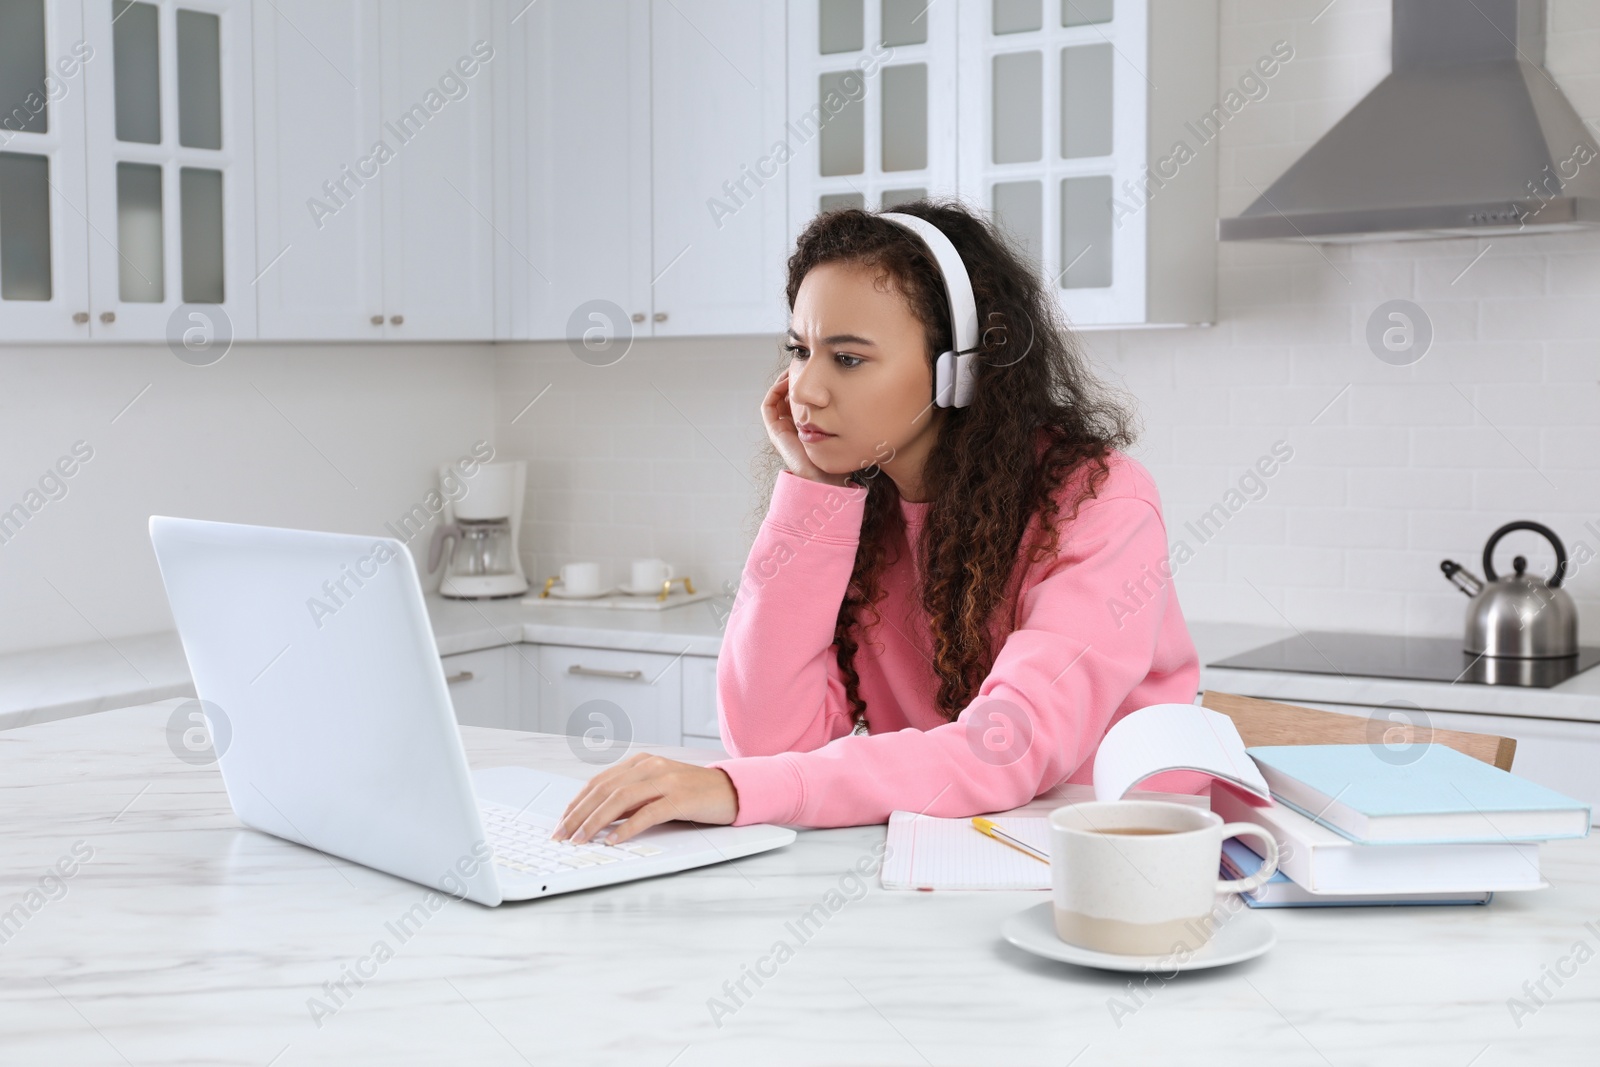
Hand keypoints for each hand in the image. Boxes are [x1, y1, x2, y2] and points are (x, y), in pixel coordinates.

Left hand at [551, 753, 738, 844]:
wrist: (731, 790)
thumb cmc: (692, 794)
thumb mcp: (657, 791)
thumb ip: (631, 800)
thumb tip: (598, 820)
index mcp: (641, 763)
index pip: (599, 782)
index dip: (576, 803)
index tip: (561, 822)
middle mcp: (650, 767)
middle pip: (604, 790)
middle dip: (578, 814)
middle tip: (562, 835)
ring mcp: (666, 780)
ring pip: (620, 799)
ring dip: (595, 822)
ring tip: (581, 839)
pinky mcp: (680, 798)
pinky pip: (647, 813)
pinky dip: (627, 828)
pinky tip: (613, 840)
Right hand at [761, 371, 851, 487]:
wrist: (826, 475)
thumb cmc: (840, 454)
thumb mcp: (846, 426)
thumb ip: (847, 412)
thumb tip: (865, 391)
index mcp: (807, 424)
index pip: (802, 398)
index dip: (806, 382)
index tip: (817, 369)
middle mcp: (792, 426)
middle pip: (789, 395)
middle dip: (795, 378)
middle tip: (804, 364)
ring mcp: (782, 428)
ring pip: (778, 398)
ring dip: (784, 381)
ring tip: (795, 368)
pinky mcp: (775, 431)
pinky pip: (768, 406)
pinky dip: (776, 391)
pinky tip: (788, 381)